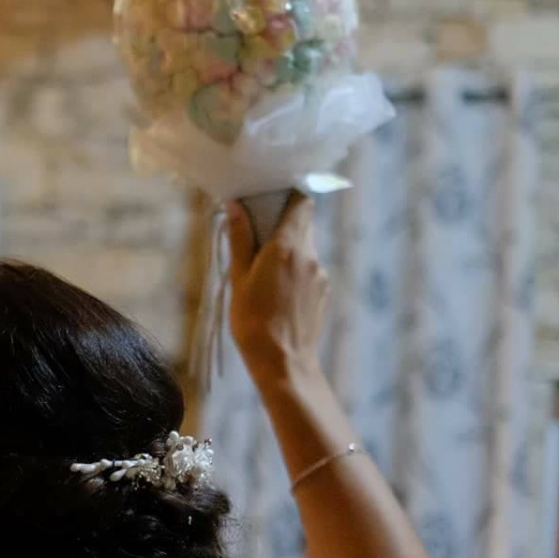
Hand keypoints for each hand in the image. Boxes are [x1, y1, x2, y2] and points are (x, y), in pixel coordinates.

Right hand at [226, 195, 329, 384]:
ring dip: (287, 248)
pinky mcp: (323, 291)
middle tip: (257, 233)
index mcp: (287, 246)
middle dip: (283, 221)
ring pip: (306, 246)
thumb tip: (235, 206)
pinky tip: (276, 289)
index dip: (288, 194)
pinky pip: (309, 268)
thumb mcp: (239, 279)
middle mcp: (309, 255)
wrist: (283, 362)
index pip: (302, 202)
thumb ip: (240, 240)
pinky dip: (295, 268)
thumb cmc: (253, 322)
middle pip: (303, 222)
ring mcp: (320, 274)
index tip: (269, 197)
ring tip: (263, 268)